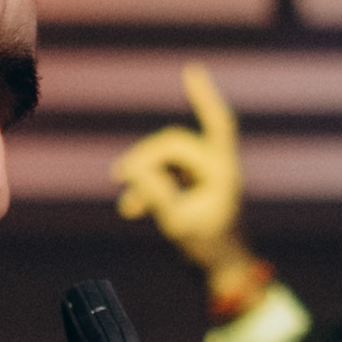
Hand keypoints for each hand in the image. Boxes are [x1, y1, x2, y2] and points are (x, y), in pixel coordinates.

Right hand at [106, 64, 248, 278]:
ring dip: (143, 178)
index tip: (191, 69)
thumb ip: (160, 197)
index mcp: (223, 169)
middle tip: (119, 178)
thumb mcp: (180, 225)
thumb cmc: (209, 249)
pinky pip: (163, 175)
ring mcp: (203, 174)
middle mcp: (215, 165)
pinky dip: (147, 188)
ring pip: (164, 160)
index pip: (213, 124)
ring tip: (126, 208)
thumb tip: (136, 172)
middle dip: (145, 159)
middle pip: (173, 144)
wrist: (223, 271)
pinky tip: (131, 209)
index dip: (203, 96)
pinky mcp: (192, 185)